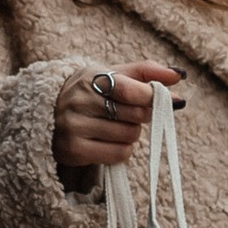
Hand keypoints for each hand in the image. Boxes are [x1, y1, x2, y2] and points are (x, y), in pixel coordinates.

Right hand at [55, 62, 183, 177]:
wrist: (48, 113)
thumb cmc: (91, 92)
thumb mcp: (112, 75)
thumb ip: (145, 72)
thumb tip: (179, 75)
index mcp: (90, 77)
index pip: (129, 89)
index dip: (152, 96)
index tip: (166, 100)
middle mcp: (79, 101)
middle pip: (135, 114)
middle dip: (142, 115)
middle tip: (133, 113)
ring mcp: (74, 126)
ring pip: (129, 136)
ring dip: (131, 134)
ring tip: (115, 127)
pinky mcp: (74, 150)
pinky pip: (118, 154)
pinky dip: (123, 150)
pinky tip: (110, 142)